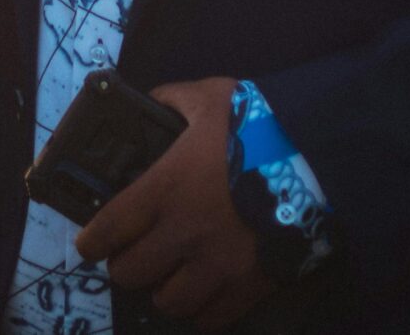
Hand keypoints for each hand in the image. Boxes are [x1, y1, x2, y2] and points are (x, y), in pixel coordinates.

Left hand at [72, 76, 274, 329]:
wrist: (320, 161)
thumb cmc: (258, 127)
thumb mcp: (209, 98)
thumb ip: (174, 100)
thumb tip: (154, 100)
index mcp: (165, 189)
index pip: (108, 229)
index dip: (91, 242)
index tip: (89, 245)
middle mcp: (184, 234)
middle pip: (130, 273)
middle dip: (125, 265)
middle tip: (133, 255)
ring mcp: (218, 265)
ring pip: (169, 302)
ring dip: (163, 290)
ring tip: (169, 276)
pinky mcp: (250, 286)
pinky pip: (213, 318)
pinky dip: (202, 310)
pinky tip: (203, 293)